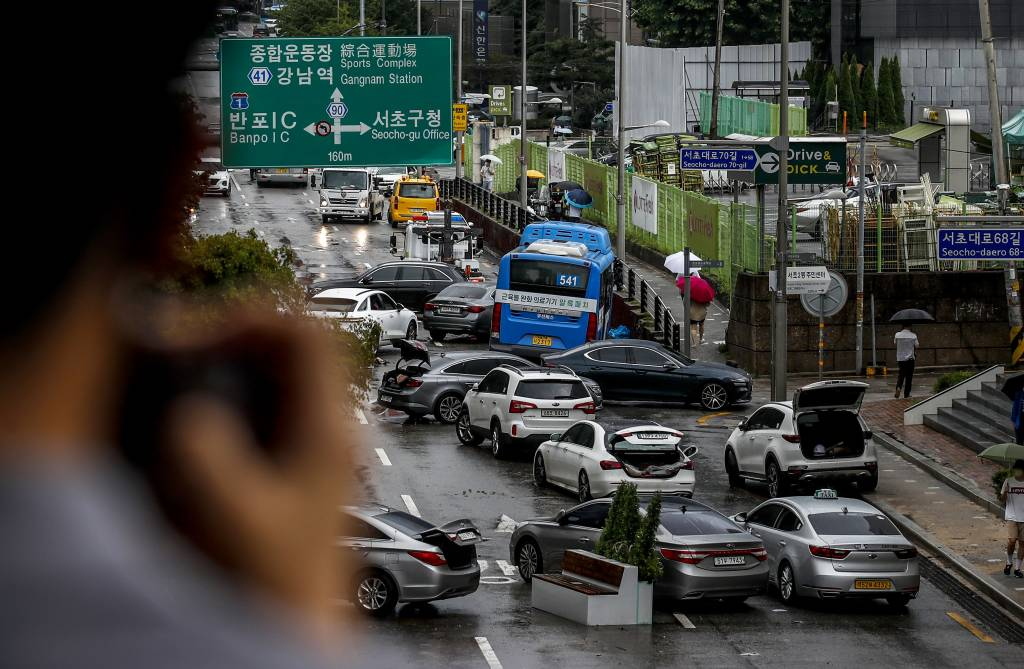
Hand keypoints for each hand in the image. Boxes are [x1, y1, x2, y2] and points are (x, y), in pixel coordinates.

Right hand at [163, 315, 352, 641]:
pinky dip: (236, 384)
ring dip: (236, 355)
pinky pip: (271, 398)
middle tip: (185, 341)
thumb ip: (206, 459)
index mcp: (328, 431)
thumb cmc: (281, 588)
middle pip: (295, 344)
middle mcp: (330, 428)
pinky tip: (201, 405)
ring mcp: (316, 442)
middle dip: (238, 331)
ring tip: (188, 360)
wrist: (296, 627)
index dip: (253, 318)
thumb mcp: (234, 519)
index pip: (307, 335)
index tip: (201, 333)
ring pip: (283, 369)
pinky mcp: (298, 459)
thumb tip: (188, 412)